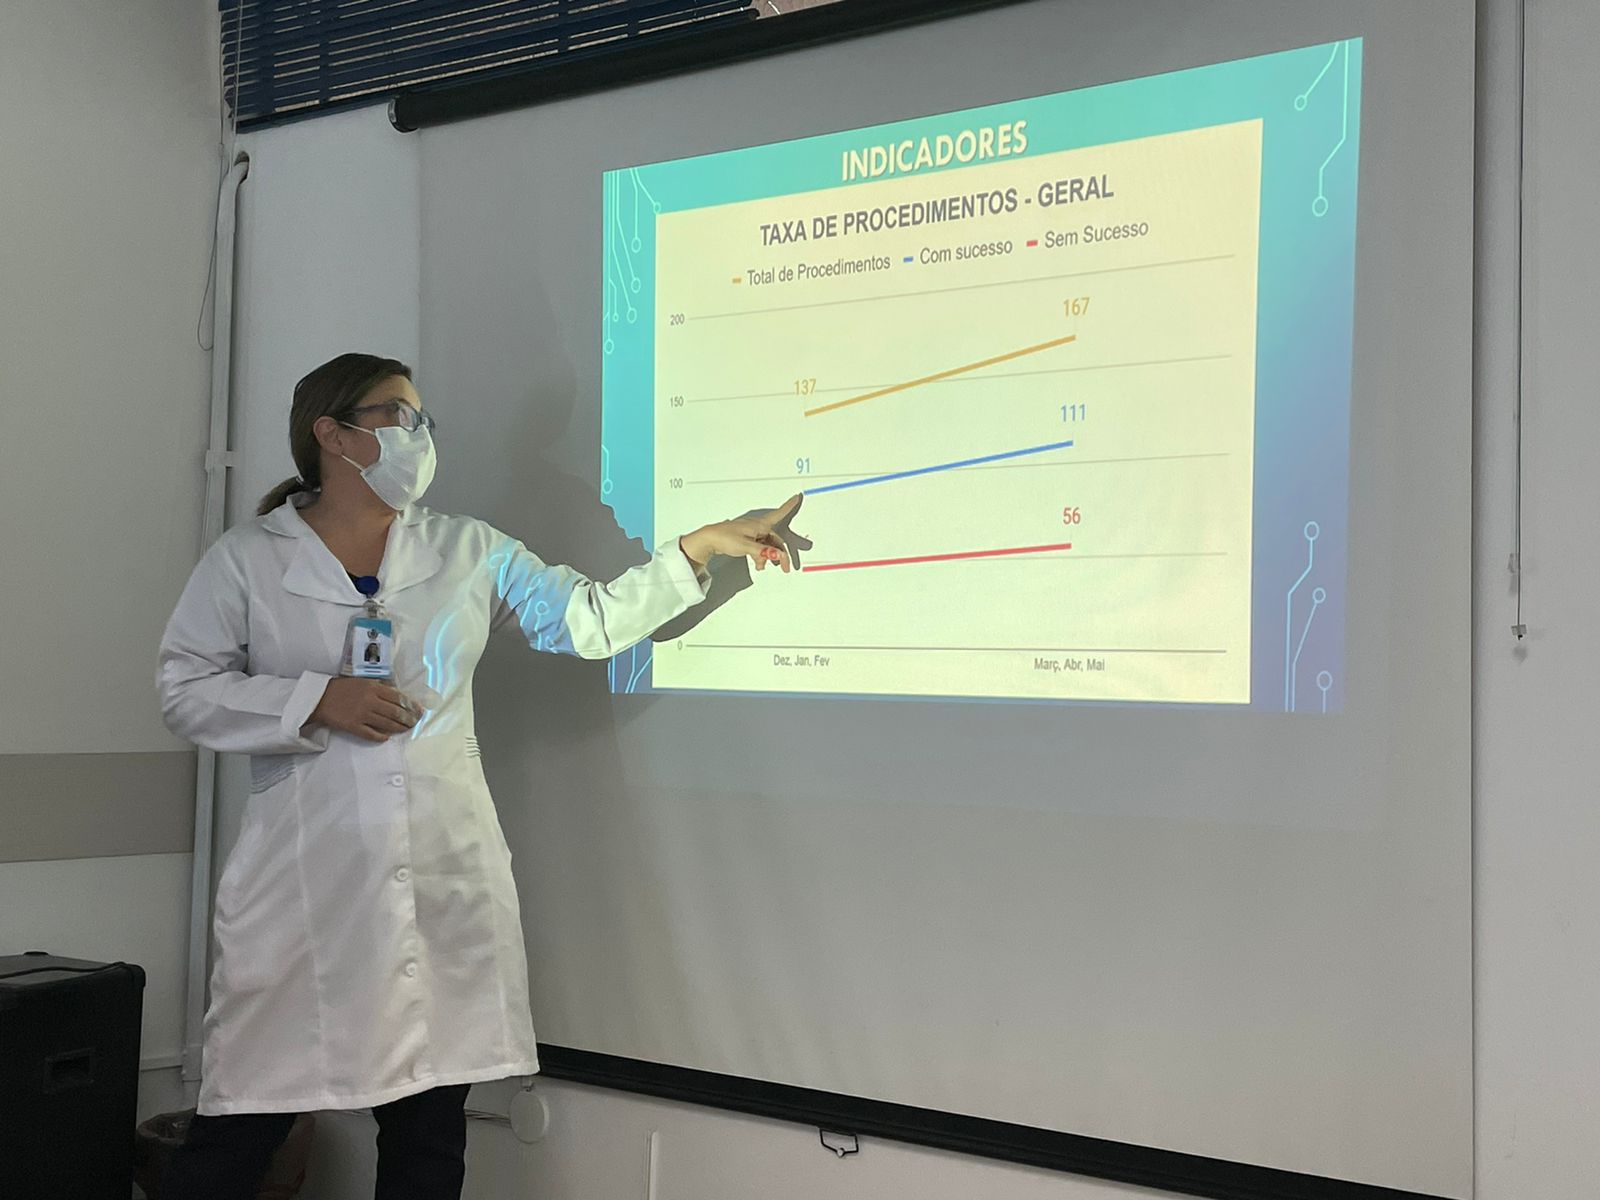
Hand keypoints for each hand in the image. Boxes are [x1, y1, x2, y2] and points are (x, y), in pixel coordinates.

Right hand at [308, 677, 417, 742]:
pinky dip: (381, 736)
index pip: (399, 698)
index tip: (419, 710)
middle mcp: (370, 701)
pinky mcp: (353, 726)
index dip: (411, 706)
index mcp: (373, 688)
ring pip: (387, 724)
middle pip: (396, 712)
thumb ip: (379, 687)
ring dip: (399, 728)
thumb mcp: (362, 682)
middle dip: (409, 719)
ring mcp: (362, 714)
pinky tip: (387, 737)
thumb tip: (397, 695)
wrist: (320, 698)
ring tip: (406, 729)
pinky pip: (371, 734)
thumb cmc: (342, 688)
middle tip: (415, 722)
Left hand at [681, 494, 806, 572]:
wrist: (709, 539)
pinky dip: (760, 554)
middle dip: (780, 553)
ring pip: (767, 544)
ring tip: (764, 566)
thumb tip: (778, 556)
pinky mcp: (746, 538)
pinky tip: (757, 563)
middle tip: (785, 566)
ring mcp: (751, 532)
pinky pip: (759, 546)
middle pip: (775, 539)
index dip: (789, 506)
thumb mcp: (746, 546)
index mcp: (759, 525)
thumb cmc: (725, 537)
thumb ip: (763, 552)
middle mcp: (757, 527)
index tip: (796, 498)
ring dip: (768, 555)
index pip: (779, 514)